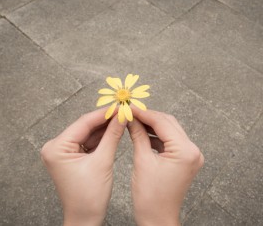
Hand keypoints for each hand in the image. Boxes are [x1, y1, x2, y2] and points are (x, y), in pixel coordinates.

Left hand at [40, 108, 125, 225]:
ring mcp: (63, 152)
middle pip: (84, 127)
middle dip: (104, 120)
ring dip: (104, 128)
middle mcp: (56, 147)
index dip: (103, 113)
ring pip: (87, 133)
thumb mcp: (103, 162)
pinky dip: (101, 137)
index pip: (83, 123)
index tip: (118, 106)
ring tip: (120, 119)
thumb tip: (121, 117)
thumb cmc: (89, 197)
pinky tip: (113, 130)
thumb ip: (112, 136)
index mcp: (57, 148)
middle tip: (122, 111)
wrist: (85, 218)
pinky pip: (87, 142)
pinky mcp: (71, 156)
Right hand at [128, 108, 203, 225]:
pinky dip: (157, 136)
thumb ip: (138, 135)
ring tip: (134, 122)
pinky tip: (143, 134)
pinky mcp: (185, 160)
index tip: (130, 108)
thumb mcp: (142, 161)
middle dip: (149, 117)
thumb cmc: (150, 197)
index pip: (162, 123)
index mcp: (185, 151)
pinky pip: (170, 141)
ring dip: (152, 126)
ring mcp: (190, 155)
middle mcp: (192, 151)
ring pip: (170, 131)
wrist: (158, 218)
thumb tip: (131, 118)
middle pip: (168, 124)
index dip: (144, 113)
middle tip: (131, 113)